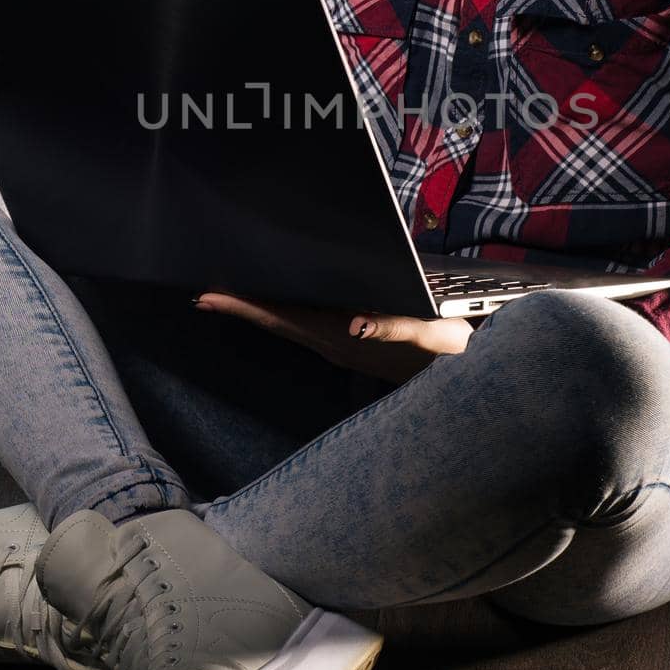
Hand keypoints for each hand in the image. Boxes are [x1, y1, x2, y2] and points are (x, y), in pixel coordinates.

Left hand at [194, 293, 473, 384]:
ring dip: (255, 312)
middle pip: (277, 323)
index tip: (212, 297)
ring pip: (288, 327)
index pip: (285, 318)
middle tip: (201, 294)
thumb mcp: (432, 334)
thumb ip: (394, 328)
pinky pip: (304, 328)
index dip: (247, 307)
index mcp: (346, 338)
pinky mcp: (350, 346)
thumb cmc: (452, 349)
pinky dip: (280, 316)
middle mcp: (336, 345)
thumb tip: (355, 325)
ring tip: (223, 297)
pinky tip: (271, 309)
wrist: (468, 375)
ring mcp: (341, 348)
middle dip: (239, 307)